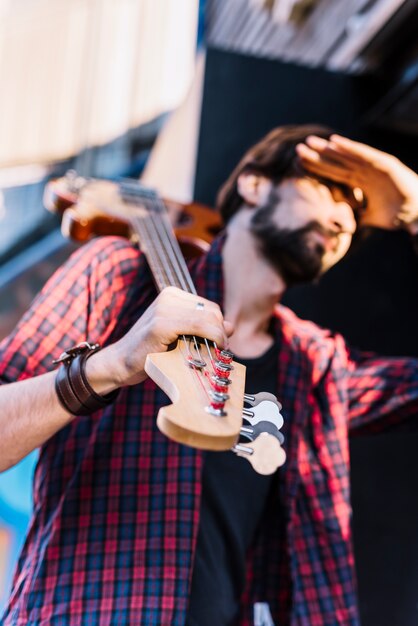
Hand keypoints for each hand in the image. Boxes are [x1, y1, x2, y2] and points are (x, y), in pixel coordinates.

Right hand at [91, 287, 233, 388]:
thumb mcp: (181, 336)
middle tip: (218, 351)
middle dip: (220, 333)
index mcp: (172, 295)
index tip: (218, 345)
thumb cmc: (151, 352)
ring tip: (213, 353)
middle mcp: (168, 296)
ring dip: (218, 338)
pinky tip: (212, 350)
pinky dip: (212, 338)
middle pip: (212, 312)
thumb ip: (204, 329)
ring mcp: (163, 308)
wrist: (120, 364)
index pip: (210, 307)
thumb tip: (231, 326)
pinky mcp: (160, 324)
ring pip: (209, 319)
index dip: (219, 327)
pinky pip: (199, 327)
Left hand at [296, 134, 417, 232]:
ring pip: (347, 155)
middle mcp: (365, 171)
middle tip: (298, 148)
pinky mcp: (385, 163)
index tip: (299, 163)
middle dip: (318, 156)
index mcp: (361, 182)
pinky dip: (349, 148)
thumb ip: (356, 219)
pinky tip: (334, 142)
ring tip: (311, 142)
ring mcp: (374, 166)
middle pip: (336, 162)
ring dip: (329, 148)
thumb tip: (341, 228)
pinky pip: (364, 154)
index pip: (334, 173)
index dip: (317, 168)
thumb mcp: (370, 218)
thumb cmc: (397, 215)